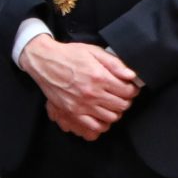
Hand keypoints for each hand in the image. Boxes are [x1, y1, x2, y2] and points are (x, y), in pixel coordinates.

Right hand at [19, 35, 139, 139]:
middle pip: (122, 105)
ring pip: (111, 117)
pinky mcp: (72, 112)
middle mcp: (92, 93)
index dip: (132, 89)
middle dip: (126, 100)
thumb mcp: (93, 51)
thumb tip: (131, 75)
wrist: (44, 62)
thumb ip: (114, 63)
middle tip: (121, 95)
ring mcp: (82, 105)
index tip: (130, 88)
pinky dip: (102, 123)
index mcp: (99, 77)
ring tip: (111, 104)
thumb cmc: (68, 55)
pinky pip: (94, 126)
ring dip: (115, 111)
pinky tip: (101, 115)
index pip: (128, 91)